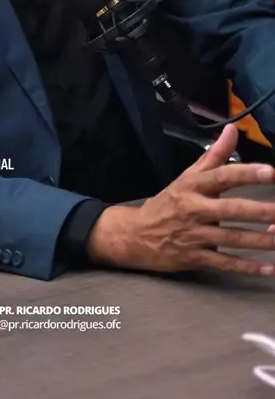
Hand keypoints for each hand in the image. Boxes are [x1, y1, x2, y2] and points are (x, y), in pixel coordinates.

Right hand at [87, 124, 274, 275]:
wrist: (137, 235)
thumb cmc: (169, 202)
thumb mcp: (188, 176)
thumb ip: (214, 154)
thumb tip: (231, 129)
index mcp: (193, 185)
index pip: (222, 176)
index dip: (247, 174)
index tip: (270, 172)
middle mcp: (194, 208)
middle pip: (230, 210)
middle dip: (258, 211)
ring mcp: (194, 234)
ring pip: (231, 238)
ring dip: (259, 240)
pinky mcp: (195, 257)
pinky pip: (224, 262)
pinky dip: (246, 267)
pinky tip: (267, 269)